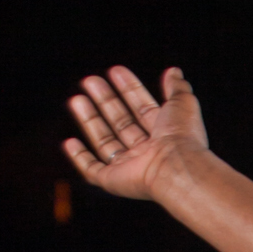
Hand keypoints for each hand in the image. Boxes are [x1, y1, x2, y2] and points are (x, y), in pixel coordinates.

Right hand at [65, 64, 205, 199]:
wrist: (176, 166)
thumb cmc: (181, 137)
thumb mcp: (182, 103)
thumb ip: (177, 87)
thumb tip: (173, 71)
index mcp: (164, 133)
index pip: (142, 107)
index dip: (129, 88)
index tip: (115, 71)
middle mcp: (146, 150)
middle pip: (120, 122)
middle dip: (105, 100)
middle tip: (90, 80)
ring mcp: (129, 166)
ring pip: (104, 142)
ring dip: (90, 120)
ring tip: (76, 99)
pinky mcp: (114, 181)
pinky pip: (92, 170)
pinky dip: (80, 158)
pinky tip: (70, 142)